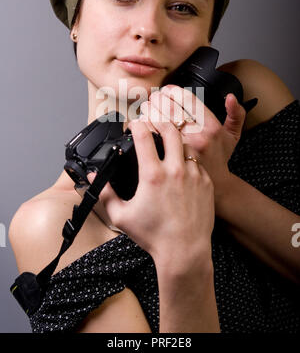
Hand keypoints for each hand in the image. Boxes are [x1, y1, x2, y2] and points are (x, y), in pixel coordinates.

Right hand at [88, 120, 214, 269]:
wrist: (185, 252)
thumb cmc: (154, 236)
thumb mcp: (122, 216)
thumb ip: (106, 193)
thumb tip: (96, 178)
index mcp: (153, 175)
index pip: (144, 136)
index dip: (136, 124)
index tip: (134, 124)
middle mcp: (175, 170)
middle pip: (171, 130)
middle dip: (160, 121)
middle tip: (154, 124)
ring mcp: (194, 175)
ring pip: (186, 145)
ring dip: (176, 141)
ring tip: (168, 147)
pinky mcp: (206, 182)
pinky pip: (197, 162)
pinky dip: (188, 160)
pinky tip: (181, 169)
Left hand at [139, 85, 245, 199]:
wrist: (213, 186)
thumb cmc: (219, 158)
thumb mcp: (233, 135)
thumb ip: (236, 114)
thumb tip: (230, 97)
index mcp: (211, 127)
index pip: (187, 99)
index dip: (173, 90)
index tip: (168, 90)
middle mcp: (196, 136)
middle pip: (169, 106)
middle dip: (158, 98)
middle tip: (154, 98)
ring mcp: (180, 148)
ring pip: (157, 119)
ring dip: (149, 110)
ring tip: (148, 109)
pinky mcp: (167, 158)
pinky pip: (151, 136)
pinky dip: (144, 126)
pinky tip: (144, 124)